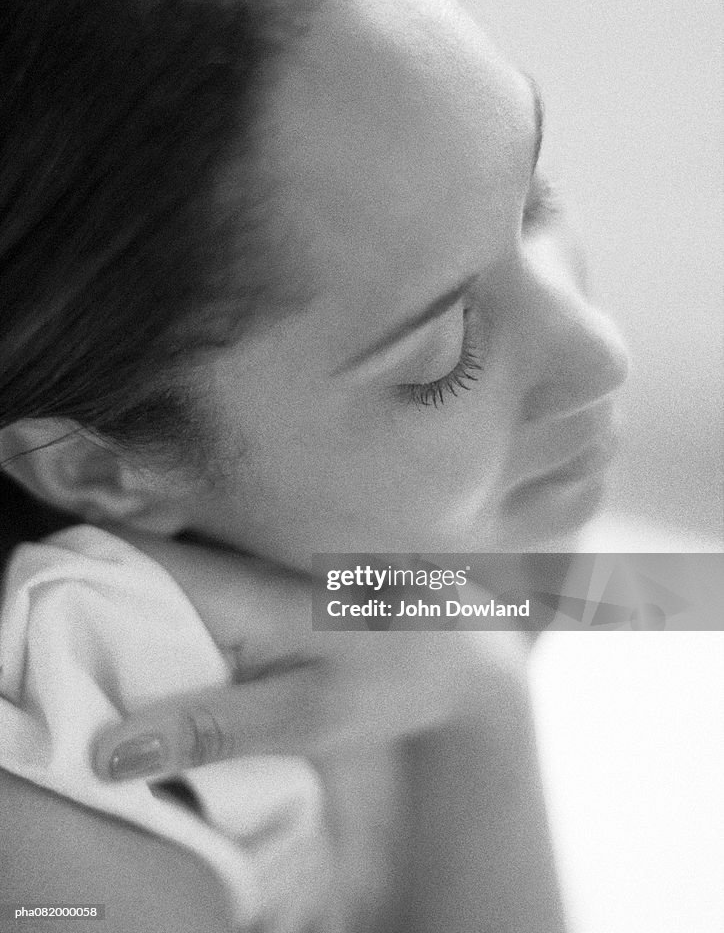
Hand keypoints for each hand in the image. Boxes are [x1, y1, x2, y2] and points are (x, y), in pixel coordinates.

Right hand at [92, 534, 527, 780]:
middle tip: (103, 679)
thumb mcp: (305, 717)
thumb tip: (105, 751)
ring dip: (140, 622)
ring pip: (162, 577)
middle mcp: (235, 555)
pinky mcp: (260, 576)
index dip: (81, 595)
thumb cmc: (392, 679)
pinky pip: (194, 590)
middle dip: (103, 616)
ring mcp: (248, 559)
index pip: (122, 559)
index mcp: (234, 581)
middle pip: (133, 566)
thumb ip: (209, 727)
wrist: (463, 649)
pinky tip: (192, 659)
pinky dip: (176, 623)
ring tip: (146, 674)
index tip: (70, 653)